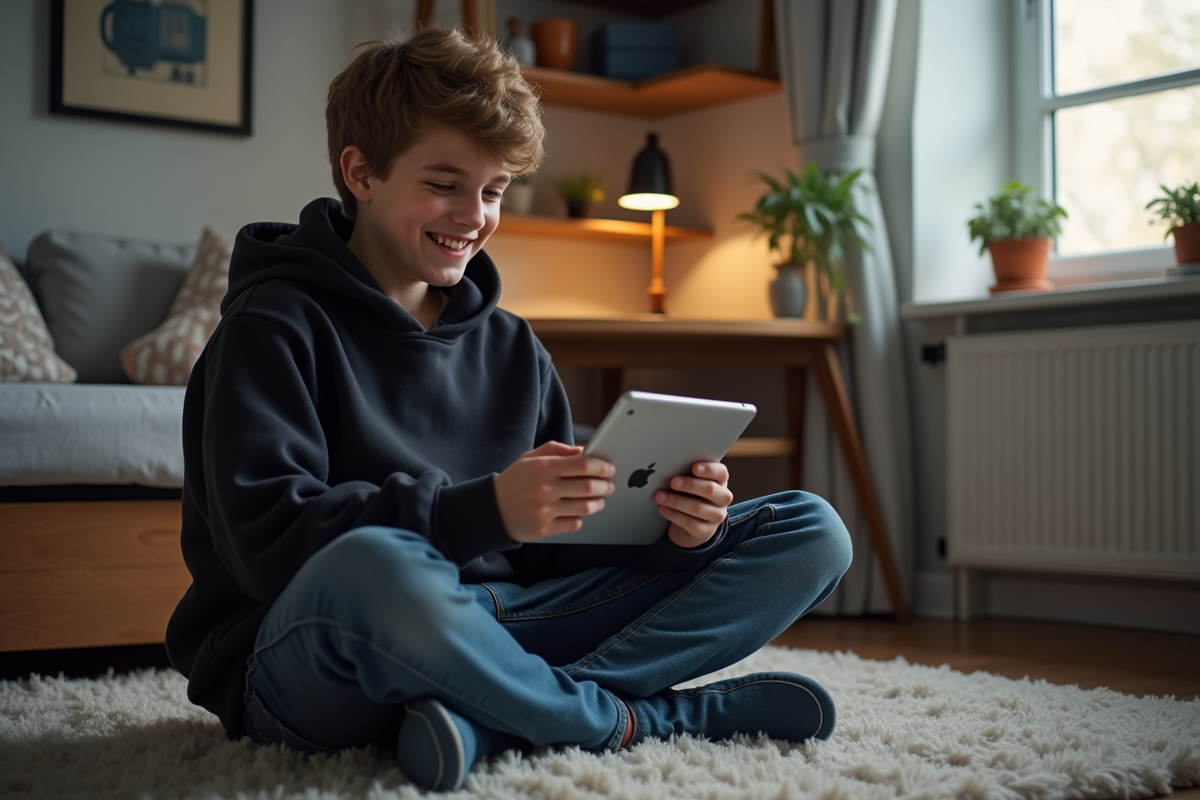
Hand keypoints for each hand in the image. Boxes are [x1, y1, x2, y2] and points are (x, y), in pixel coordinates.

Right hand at [494, 441, 615, 541]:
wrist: (491, 509)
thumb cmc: (514, 481)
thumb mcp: (529, 458)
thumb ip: (557, 450)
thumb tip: (583, 450)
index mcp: (543, 467)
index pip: (583, 464)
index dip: (602, 466)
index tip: (609, 468)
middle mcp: (545, 488)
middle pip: (589, 486)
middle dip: (606, 485)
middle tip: (609, 485)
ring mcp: (545, 510)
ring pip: (586, 507)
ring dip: (598, 503)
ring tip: (599, 499)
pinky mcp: (544, 528)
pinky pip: (574, 523)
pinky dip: (581, 517)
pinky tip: (578, 511)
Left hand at [655, 462, 732, 548]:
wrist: (690, 524)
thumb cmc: (690, 496)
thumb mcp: (691, 484)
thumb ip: (686, 474)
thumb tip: (669, 467)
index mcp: (720, 482)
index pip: (721, 472)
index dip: (709, 469)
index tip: (694, 467)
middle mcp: (723, 499)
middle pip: (710, 489)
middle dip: (689, 485)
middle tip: (672, 482)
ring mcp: (717, 516)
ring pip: (698, 508)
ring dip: (676, 501)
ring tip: (660, 496)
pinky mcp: (706, 531)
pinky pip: (690, 523)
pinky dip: (673, 515)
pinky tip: (662, 509)